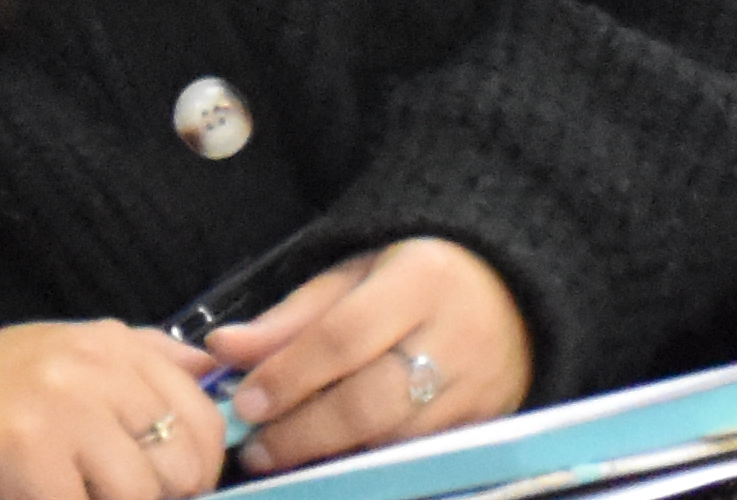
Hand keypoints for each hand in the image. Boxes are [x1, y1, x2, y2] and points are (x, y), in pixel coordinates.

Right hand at [0, 320, 223, 499]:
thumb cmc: (5, 397)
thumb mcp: (76, 356)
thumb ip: (146, 358)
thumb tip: (215, 368)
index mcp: (110, 343)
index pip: (201, 420)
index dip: (196, 471)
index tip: (169, 487)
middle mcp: (89, 366)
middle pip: (178, 465)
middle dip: (156, 497)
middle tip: (111, 493)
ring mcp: (58, 408)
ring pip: (139, 494)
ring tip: (79, 492)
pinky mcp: (27, 456)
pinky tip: (49, 497)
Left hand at [210, 237, 525, 474]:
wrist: (514, 293)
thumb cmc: (417, 279)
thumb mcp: (355, 275)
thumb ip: (290, 317)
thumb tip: (223, 349)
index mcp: (420, 280)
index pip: (344, 336)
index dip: (289, 375)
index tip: (244, 403)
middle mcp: (455, 337)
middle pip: (371, 401)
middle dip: (305, 431)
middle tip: (257, 448)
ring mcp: (478, 388)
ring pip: (396, 439)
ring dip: (334, 454)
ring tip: (285, 456)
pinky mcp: (488, 425)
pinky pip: (421, 455)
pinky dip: (374, 461)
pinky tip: (337, 459)